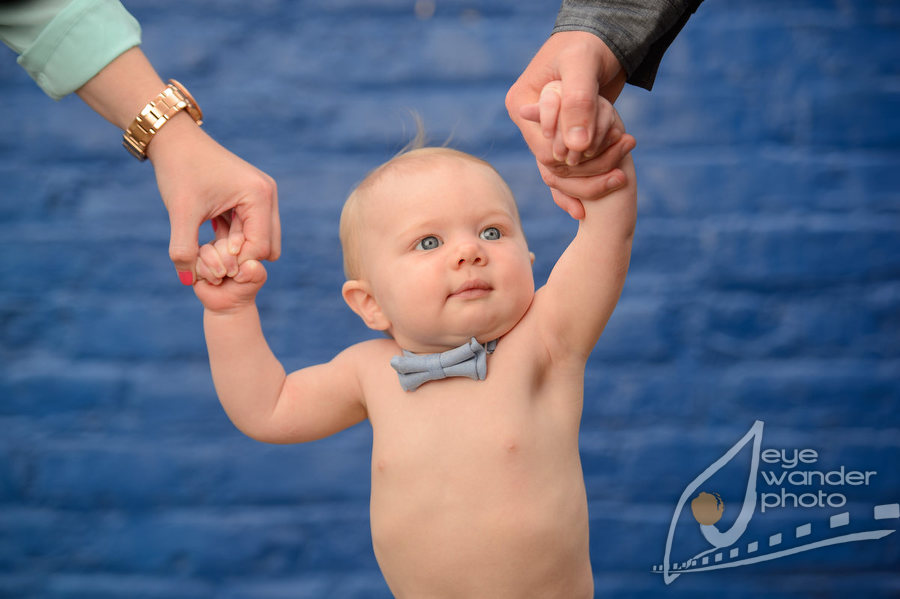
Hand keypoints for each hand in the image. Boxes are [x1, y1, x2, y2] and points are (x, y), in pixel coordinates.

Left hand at [148, 114, 280, 285]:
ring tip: (209, 247)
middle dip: (240, 258)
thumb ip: (184, 249)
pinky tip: (211, 237)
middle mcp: (267, 194)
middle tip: (211, 259)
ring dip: (236, 248)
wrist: (174, 139)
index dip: (236, 263)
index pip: (260, 247)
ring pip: (259, 239)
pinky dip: (233, 238)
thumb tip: (187, 282)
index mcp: (259, 195)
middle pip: (266, 246)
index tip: (210, 269)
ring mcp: (262, 195)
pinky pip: (250, 229)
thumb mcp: (181, 212)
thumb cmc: (179, 170)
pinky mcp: (252, 197)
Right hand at [193, 214, 267, 312]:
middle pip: (221, 241)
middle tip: (233, 272)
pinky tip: (214, 280)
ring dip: (216, 266)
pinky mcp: (194, 260)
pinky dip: (206, 272)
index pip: (237, 231)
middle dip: (228, 259)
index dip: (236, 241)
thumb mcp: (257, 277)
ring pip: (207, 250)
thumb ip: (256, 270)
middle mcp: (221, 242)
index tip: (238, 253)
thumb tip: (244, 267)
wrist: (229, 303)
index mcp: (238, 240)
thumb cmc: (245, 286)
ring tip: (223, 276)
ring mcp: (207, 251)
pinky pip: (196, 261)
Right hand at [506, 31, 628, 217]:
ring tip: (621, 177)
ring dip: (592, 179)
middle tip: (620, 173)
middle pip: (553, 167)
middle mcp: (531, 124)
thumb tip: (577, 147)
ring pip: (564, 173)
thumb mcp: (582, 66)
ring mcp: (547, 133)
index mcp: (521, 104)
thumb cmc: (588, 44)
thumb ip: (578, 104)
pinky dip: (586, 184)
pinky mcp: (566, 138)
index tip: (602, 150)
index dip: (573, 157)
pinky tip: (603, 193)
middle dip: (587, 171)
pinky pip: (571, 171)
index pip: (543, 150)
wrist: (603, 39)